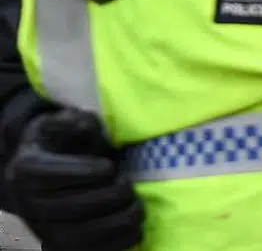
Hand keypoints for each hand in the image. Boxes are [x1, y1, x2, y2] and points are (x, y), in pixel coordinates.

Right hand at [4, 110, 142, 250]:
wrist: (51, 176)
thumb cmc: (64, 145)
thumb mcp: (63, 124)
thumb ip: (74, 121)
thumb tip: (85, 125)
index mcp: (26, 170)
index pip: (49, 175)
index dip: (83, 171)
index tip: (109, 166)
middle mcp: (30, 204)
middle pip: (70, 208)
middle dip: (109, 196)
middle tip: (128, 183)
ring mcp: (45, 230)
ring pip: (81, 235)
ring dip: (118, 220)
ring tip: (136, 204)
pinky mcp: (62, 248)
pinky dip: (119, 242)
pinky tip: (136, 226)